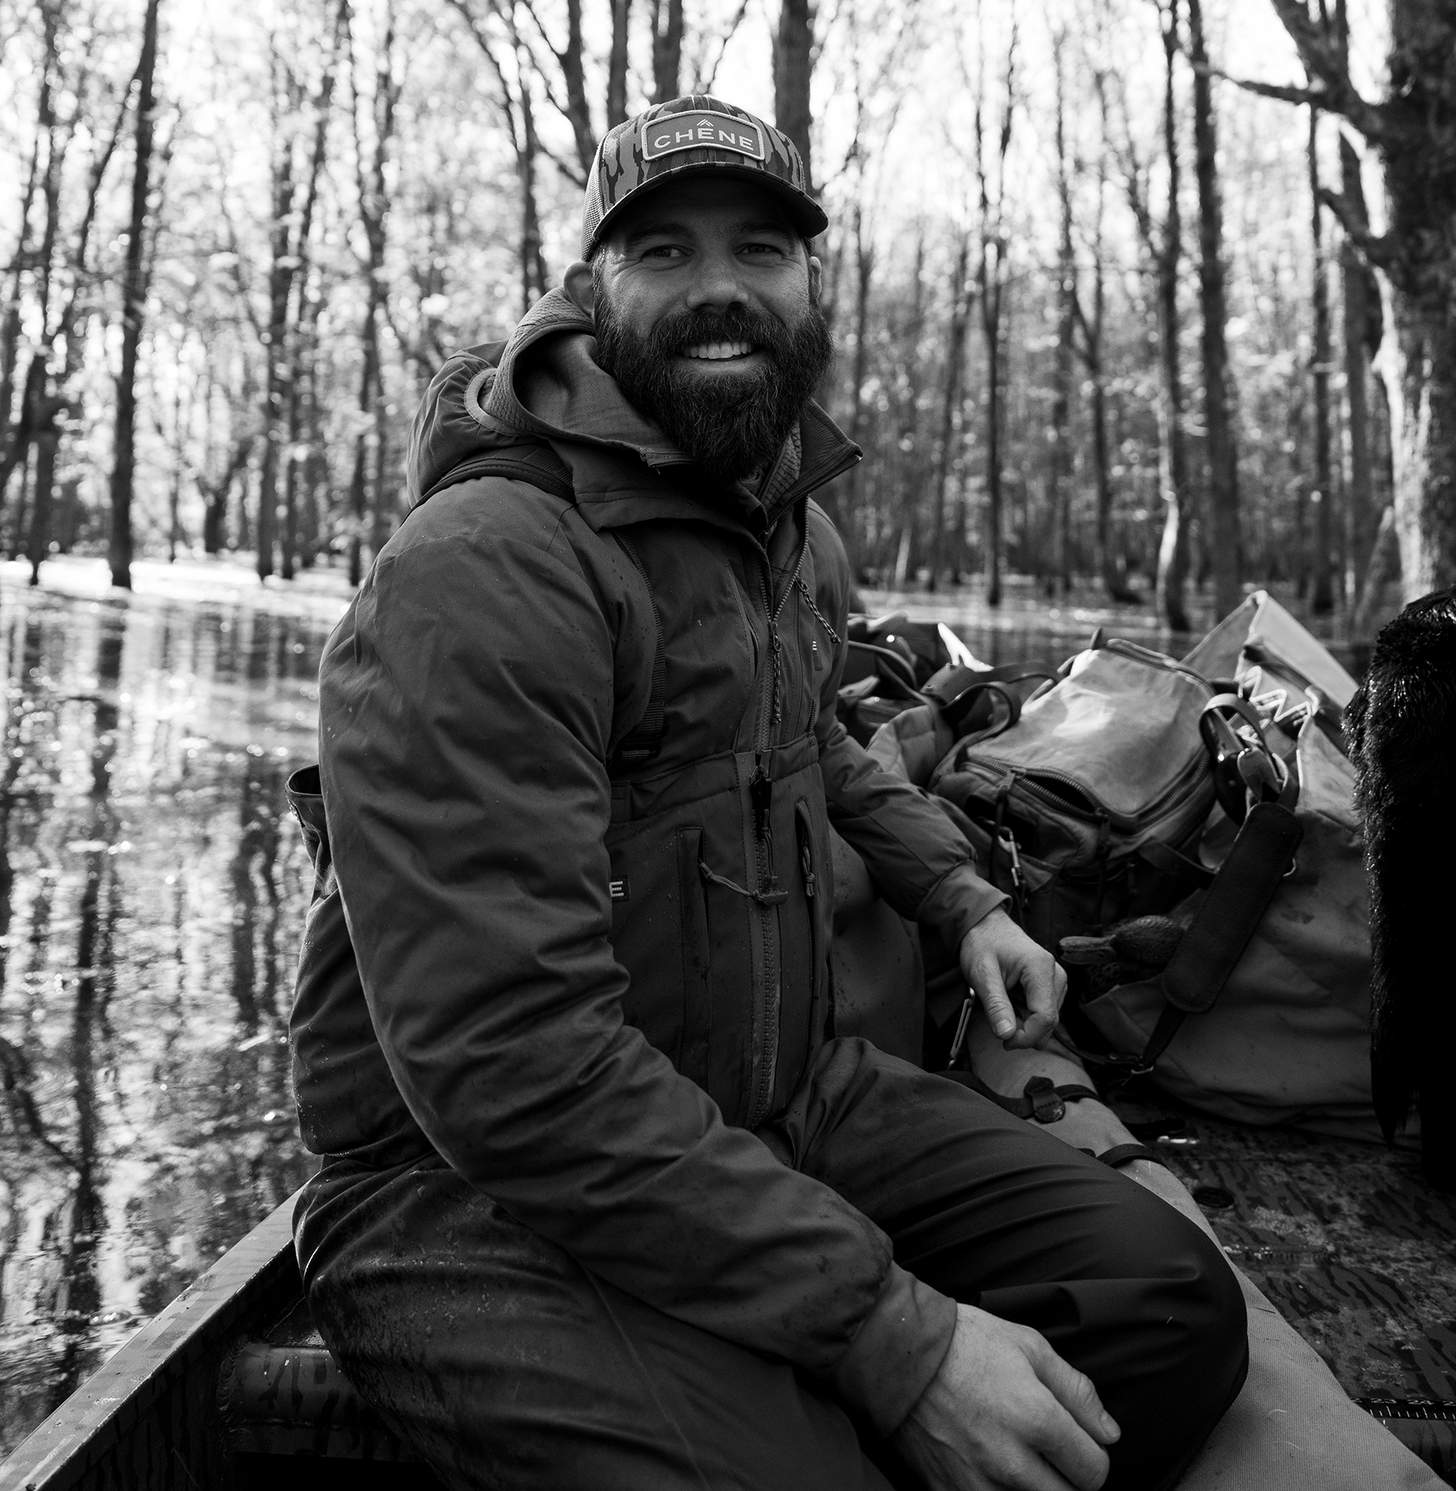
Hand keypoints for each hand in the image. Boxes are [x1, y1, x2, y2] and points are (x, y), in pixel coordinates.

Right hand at [892, 1303, 1118, 1490]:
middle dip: (1066, 1477)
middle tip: (1047, 1450)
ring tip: (1016, 1456)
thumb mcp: (1028, 1346)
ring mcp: (977, 1482)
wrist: (896, 1352)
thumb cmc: (963, 1343)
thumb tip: (1108, 1433)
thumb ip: (1076, 1390)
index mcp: (1036, 1418)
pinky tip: (989, 1465)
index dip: (1092, 1456)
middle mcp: (1010, 1461)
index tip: (1077, 1443)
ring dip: (1032, 1487)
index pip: (1094, 1472)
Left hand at [959, 909, 1066, 1049]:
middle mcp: (1056, 974)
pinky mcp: (1052, 985)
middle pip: (1049, 1021)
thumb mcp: (982, 974)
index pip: (1045, 1017)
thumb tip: (1007, 1035)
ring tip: (1002, 1004)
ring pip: (1047, 1020)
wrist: (985, 926)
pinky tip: (1010, 1002)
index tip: (1005, 1041)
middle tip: (997, 1021)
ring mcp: (1056, 980)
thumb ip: (996, 1005)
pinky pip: (1044, 1012)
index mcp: (1040, 968)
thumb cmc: (983, 944)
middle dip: (1024, 1031)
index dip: (1026, 1036)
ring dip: (1024, 1023)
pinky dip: (1026, 1015)